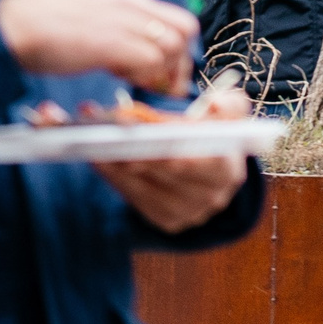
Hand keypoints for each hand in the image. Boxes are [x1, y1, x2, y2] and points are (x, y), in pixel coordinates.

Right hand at [0, 0, 197, 94]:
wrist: (12, 26)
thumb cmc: (42, 26)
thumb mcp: (91, 18)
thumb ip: (119, 30)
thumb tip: (142, 57)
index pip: (174, 17)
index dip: (176, 49)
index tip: (161, 70)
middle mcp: (129, 0)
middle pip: (184, 28)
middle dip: (180, 60)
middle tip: (158, 81)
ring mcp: (122, 19)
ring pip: (173, 46)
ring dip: (161, 70)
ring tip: (130, 77)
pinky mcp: (112, 40)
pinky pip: (152, 60)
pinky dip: (144, 76)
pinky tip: (117, 76)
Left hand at [94, 85, 250, 232]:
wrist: (200, 163)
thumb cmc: (207, 131)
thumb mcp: (225, 114)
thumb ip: (229, 105)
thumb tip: (217, 103)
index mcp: (228, 169)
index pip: (202, 160)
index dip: (174, 145)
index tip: (147, 129)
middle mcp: (212, 197)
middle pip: (170, 172)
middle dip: (139, 148)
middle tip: (108, 129)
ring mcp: (189, 212)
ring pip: (148, 188)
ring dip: (118, 164)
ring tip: (93, 142)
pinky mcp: (167, 220)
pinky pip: (136, 199)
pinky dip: (115, 178)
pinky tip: (97, 159)